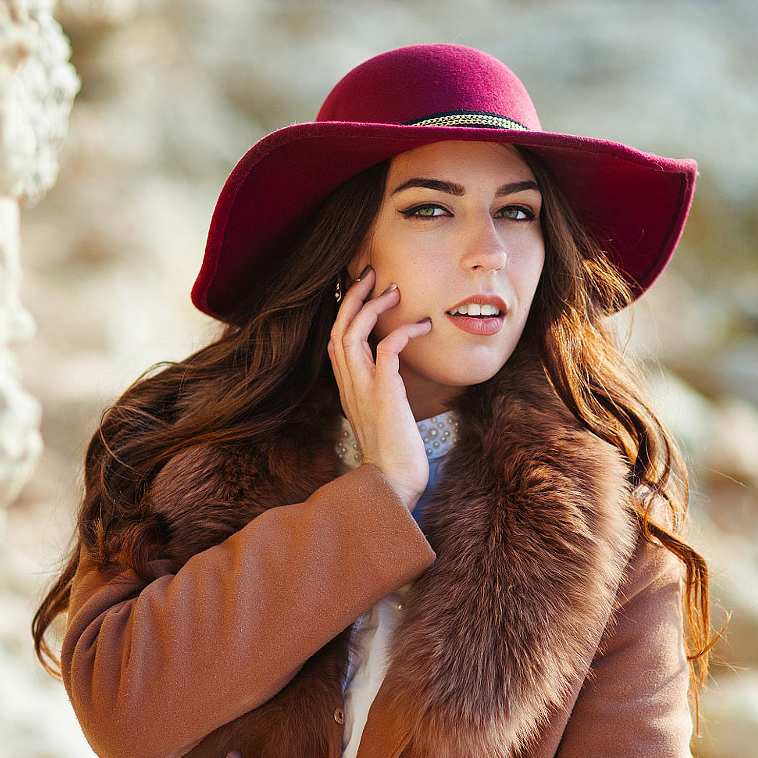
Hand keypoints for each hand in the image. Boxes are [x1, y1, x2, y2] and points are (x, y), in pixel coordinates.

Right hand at [328, 267, 431, 509]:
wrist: (393, 484)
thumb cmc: (395, 455)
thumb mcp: (385, 415)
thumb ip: (383, 391)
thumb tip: (397, 371)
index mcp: (347, 388)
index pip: (336, 340)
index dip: (345, 311)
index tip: (363, 290)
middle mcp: (349, 385)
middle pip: (337, 328)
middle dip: (352, 297)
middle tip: (371, 273)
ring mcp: (363, 389)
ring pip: (352, 333)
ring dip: (372, 306)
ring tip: (393, 290)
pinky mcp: (384, 393)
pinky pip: (387, 349)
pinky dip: (402, 330)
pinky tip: (422, 325)